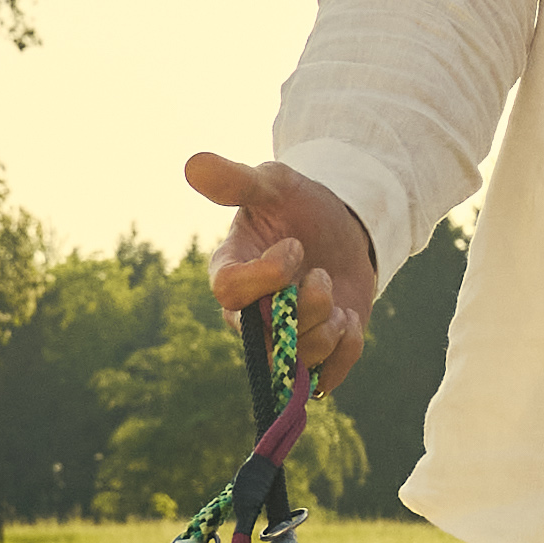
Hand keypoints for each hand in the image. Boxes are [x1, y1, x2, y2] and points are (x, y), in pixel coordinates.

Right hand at [185, 153, 380, 392]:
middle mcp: (249, 315)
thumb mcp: (273, 184)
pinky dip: (348, 348)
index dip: (267, 274)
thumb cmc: (298, 206)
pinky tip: (350, 318)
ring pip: (301, 358)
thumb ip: (235, 181)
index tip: (295, 246)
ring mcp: (281, 340)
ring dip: (330, 326)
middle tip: (321, 274)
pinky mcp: (314, 358)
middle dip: (307, 306)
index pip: (229, 291)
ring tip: (338, 301)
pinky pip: (328, 378)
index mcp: (231, 271)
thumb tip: (192, 164)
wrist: (343, 230)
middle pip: (266, 333)